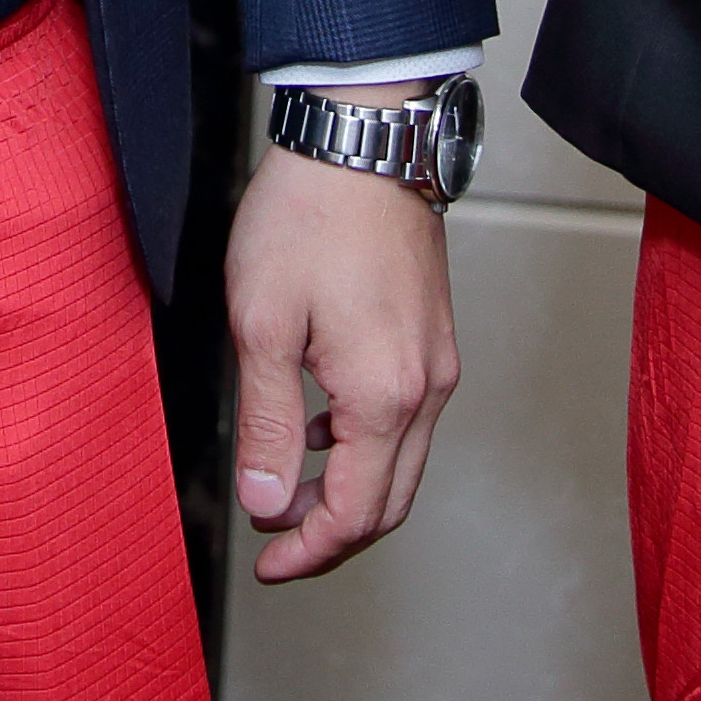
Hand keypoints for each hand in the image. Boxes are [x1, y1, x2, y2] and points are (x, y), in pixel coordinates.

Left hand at [222, 132, 462, 582]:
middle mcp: (426, 388)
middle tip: (278, 545)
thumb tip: (268, 502)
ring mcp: (437, 362)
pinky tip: (320, 428)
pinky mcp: (434, 336)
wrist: (361, 138)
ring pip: (403, 463)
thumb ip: (268, 424)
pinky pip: (407, 420)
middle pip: (391, 502)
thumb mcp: (263, 326)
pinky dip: (366, 446)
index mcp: (384, 396)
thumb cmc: (308, 218)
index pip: (357, 514)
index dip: (309, 551)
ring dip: (350, 491)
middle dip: (334, 536)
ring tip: (289, 490)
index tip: (267, 562)